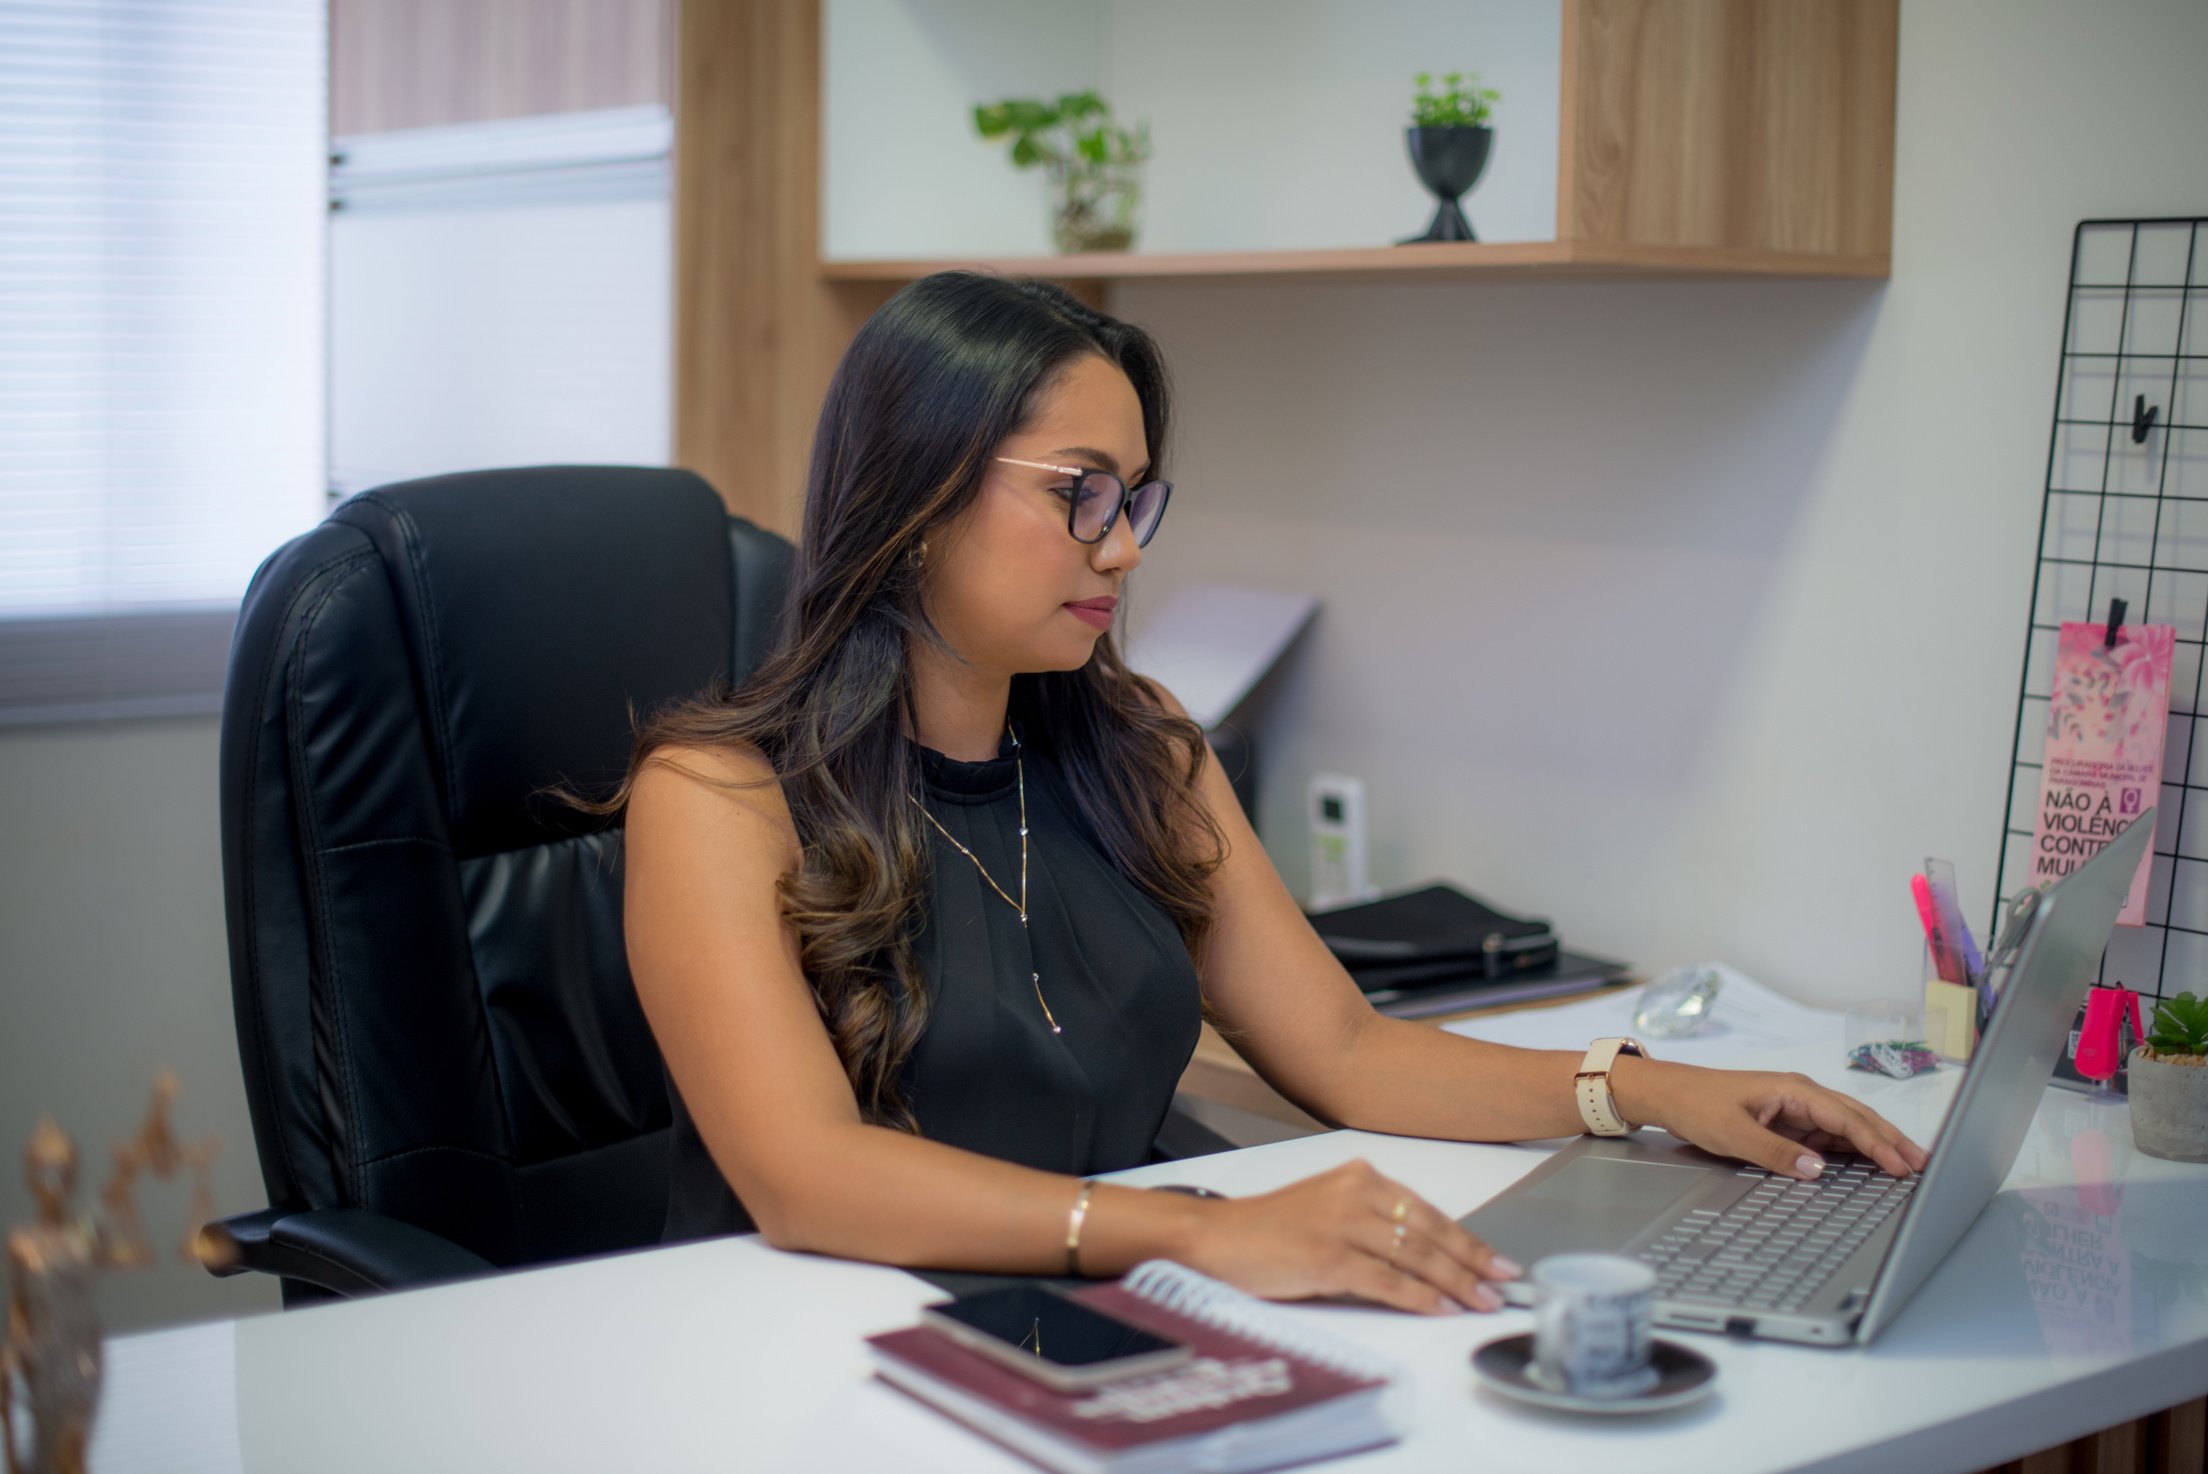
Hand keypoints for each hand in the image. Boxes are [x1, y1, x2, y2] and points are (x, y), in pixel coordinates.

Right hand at [1176, 1159, 1518, 1314]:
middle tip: (1504, 1281)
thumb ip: (1371, 1221)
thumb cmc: (1267, 1231)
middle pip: (1429, 1230)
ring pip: (1415, 1255)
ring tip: (1482, 1300)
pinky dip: (1421, 1297)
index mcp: (1358, 1176)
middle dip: (1472, 1260)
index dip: (1466, 1238)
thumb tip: (1426, 1255)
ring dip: (1455, 1282)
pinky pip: (1388, 1281)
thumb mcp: (1326, 1210)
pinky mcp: (1328, 1256)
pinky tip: (1443, 1308)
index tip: (1494, 1259)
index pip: (1426, 1210)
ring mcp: (1341, 1223)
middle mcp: (1354, 1191)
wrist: (1214, 1238)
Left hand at [1616, 1057, 1930, 1179]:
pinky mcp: (1789, 1123)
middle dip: (1891, 1140)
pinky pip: (1829, 1137)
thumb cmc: (1697, 1106)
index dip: (1877, 1143)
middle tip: (1924, 1165)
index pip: (1847, 1118)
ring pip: (1847, 1128)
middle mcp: (1801, 1096)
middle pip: (1857, 1118)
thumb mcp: (1733, 1134)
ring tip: (1909, 1166)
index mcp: (1794, 1090)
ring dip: (1877, 1146)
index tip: (1902, 1165)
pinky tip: (1870, 1165)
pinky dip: (1853, 1150)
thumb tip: (1819, 1171)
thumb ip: (1776, 1154)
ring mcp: (1797, 1109)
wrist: (1669, 1094)